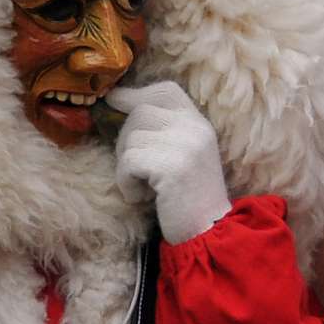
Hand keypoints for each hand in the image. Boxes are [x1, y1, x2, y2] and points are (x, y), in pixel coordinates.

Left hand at [106, 81, 229, 244]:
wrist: (209, 232)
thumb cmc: (186, 196)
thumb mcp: (182, 154)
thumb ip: (161, 129)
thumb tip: (115, 99)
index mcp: (199, 123)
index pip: (165, 91)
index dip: (135, 94)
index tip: (114, 101)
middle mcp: (195, 128)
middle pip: (140, 113)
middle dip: (126, 140)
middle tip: (136, 170)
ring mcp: (186, 145)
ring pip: (131, 138)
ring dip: (126, 166)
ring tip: (144, 186)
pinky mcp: (172, 166)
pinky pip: (129, 162)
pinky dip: (126, 182)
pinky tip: (142, 197)